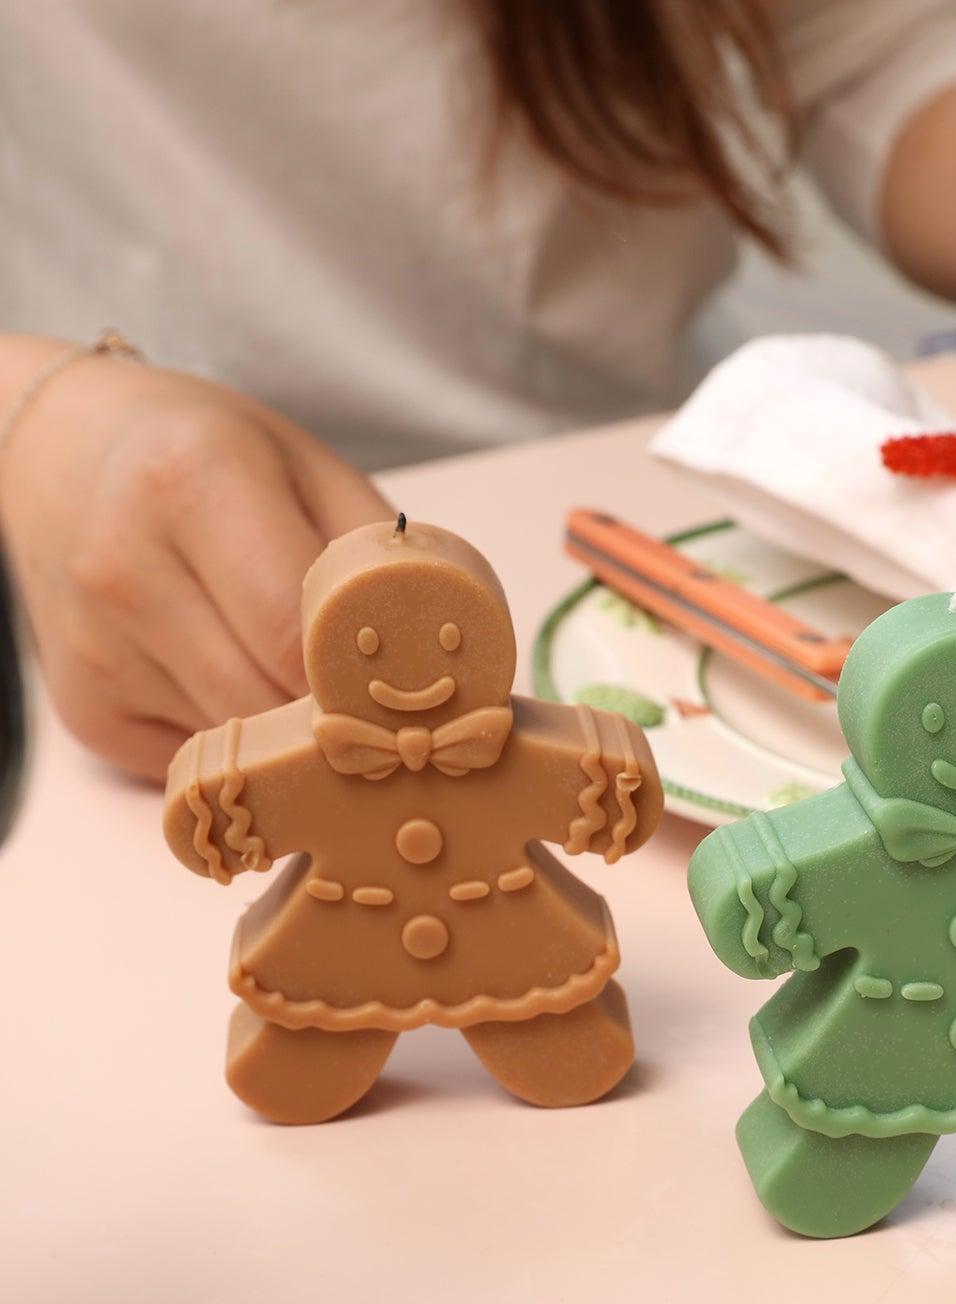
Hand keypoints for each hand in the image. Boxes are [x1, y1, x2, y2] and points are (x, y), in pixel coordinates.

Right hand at [0, 339, 389, 778]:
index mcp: (190, 485)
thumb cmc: (208, 456)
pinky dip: (243, 746)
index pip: (298, 631)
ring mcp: (95, 650)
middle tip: (397, 719)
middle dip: (341, 720)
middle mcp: (125, 570)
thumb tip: (458, 654)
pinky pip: (198, 761)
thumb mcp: (307, 467)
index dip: (367, 678)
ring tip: (331, 708)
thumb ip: (377, 555)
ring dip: (296, 742)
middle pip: (268, 699)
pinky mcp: (86, 710)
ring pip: (237, 743)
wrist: (61, 455)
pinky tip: (250, 693)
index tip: (420, 697)